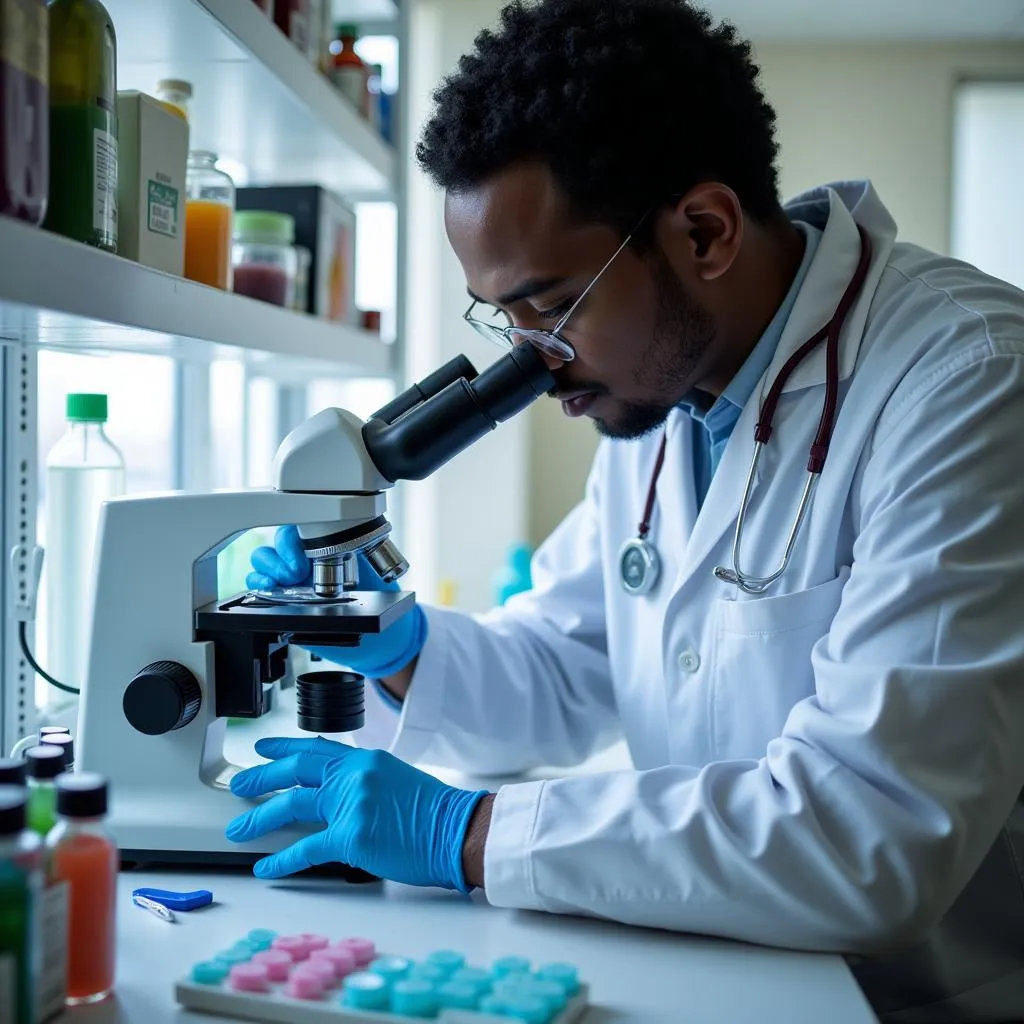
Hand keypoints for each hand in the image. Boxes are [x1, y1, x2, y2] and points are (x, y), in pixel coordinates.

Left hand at [226, 736, 487, 889]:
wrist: (457, 830)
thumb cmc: (434, 813)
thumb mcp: (395, 780)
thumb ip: (364, 782)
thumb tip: (338, 795)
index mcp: (365, 760)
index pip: (316, 747)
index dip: (285, 747)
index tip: (265, 748)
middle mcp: (354, 775)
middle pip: (296, 770)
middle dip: (262, 777)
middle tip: (240, 784)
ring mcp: (351, 803)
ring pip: (292, 804)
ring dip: (260, 817)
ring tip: (239, 828)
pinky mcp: (351, 836)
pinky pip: (306, 848)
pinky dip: (282, 859)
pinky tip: (265, 867)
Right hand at [246, 525, 426, 678]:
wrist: (381, 639)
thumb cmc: (379, 605)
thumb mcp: (375, 580)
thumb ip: (360, 568)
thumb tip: (347, 564)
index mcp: (332, 547)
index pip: (305, 525)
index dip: (298, 536)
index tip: (305, 556)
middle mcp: (309, 559)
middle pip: (279, 539)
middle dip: (282, 554)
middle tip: (297, 573)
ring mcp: (293, 578)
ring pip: (264, 558)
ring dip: (268, 567)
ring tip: (283, 583)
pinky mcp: (280, 599)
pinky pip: (258, 584)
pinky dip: (256, 582)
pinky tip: (266, 590)